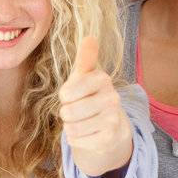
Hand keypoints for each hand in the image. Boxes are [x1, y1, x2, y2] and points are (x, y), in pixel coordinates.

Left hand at [58, 35, 131, 173]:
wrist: (110, 126)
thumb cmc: (89, 96)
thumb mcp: (84, 77)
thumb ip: (85, 58)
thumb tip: (90, 37)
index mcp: (103, 79)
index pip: (67, 93)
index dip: (65, 97)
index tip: (73, 95)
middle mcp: (112, 98)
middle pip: (68, 112)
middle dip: (67, 114)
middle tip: (78, 111)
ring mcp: (112, 119)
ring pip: (72, 128)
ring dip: (71, 127)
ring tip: (83, 122)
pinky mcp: (109, 139)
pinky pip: (77, 141)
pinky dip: (77, 140)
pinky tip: (88, 134)